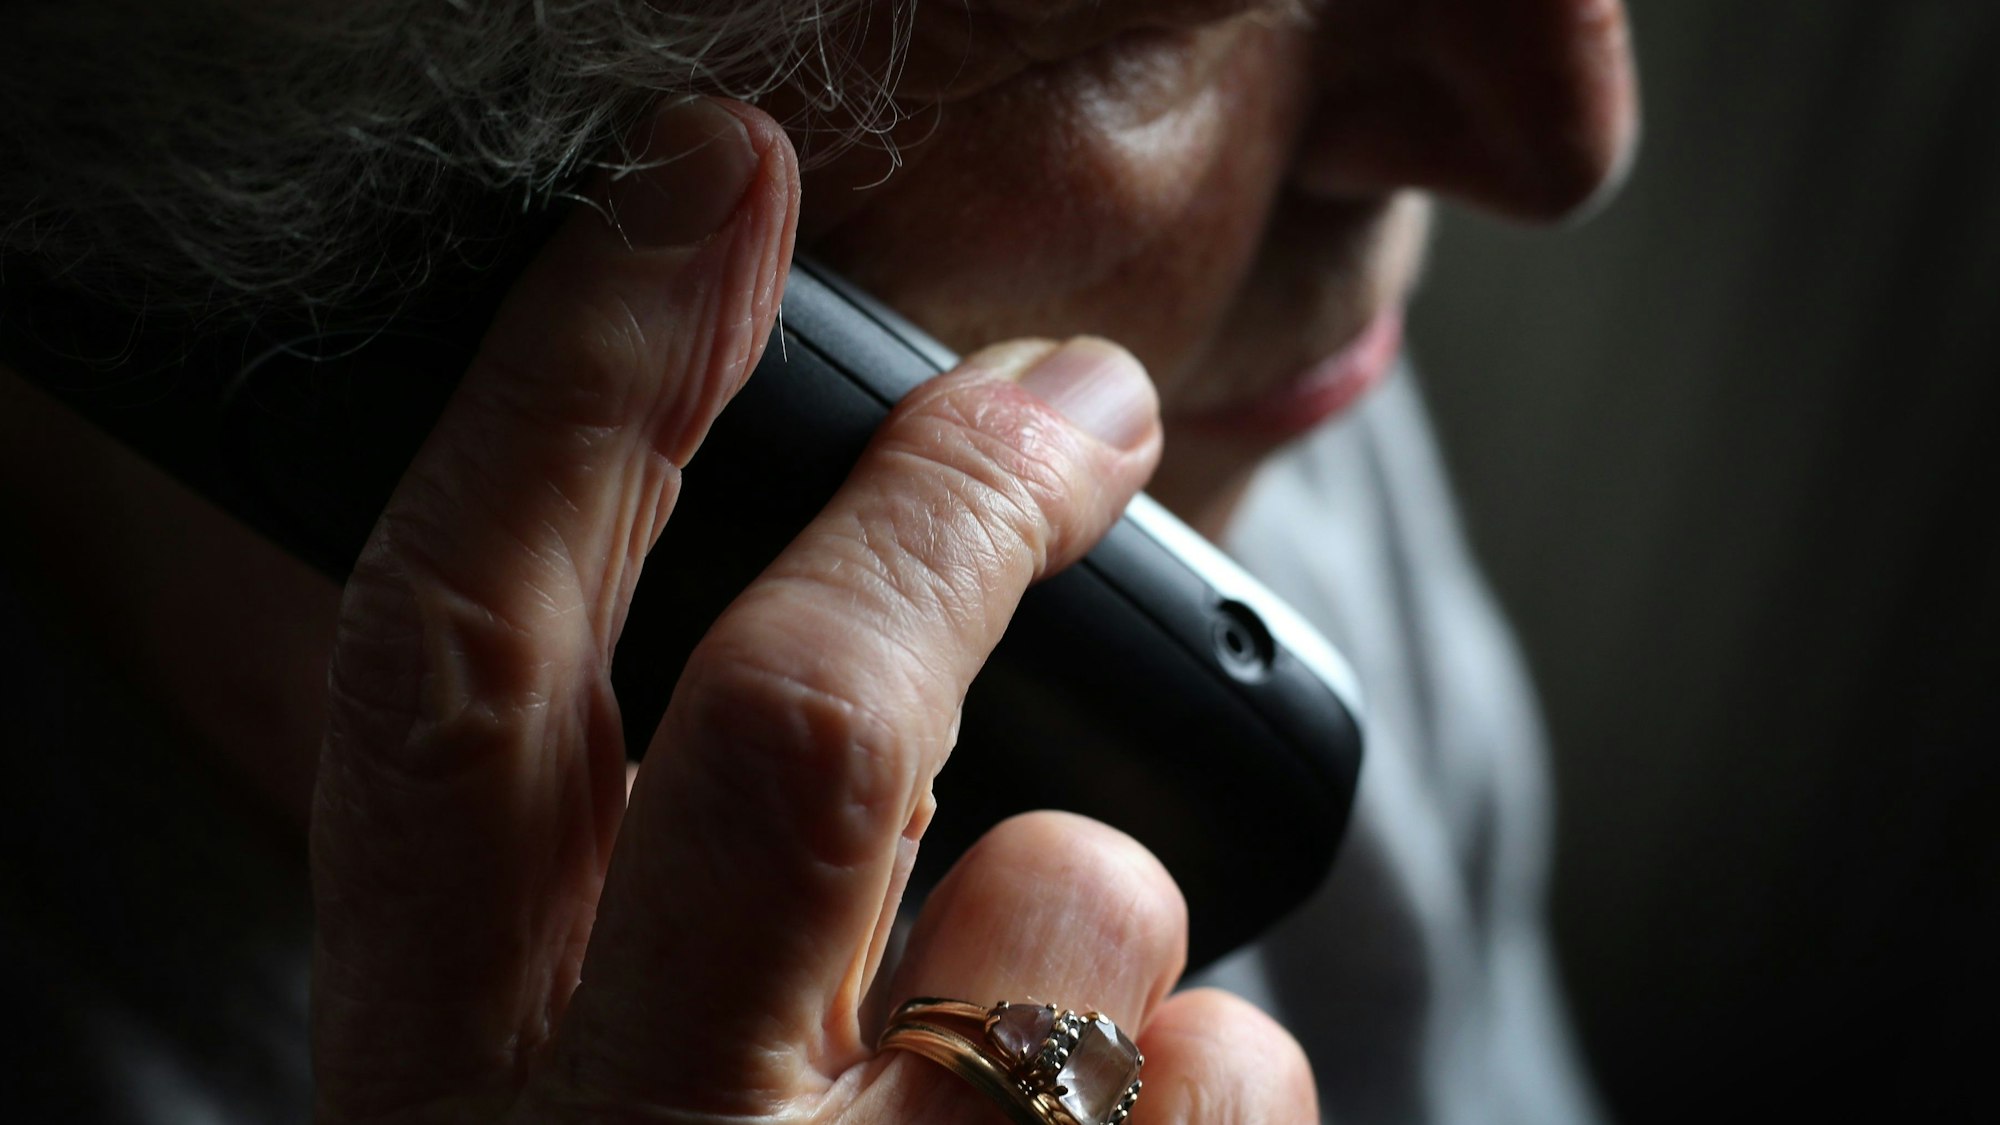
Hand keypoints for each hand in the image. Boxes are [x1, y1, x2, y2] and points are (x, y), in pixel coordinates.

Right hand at [309, 97, 1316, 1124]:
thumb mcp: (570, 1078)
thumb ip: (626, 876)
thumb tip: (855, 608)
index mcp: (441, 1069)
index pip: (460, 663)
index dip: (578, 387)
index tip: (708, 189)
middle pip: (792, 721)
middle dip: (940, 507)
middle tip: (1068, 401)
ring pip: (1065, 895)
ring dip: (1092, 878)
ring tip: (1042, 977)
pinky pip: (1217, 1062)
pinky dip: (1205, 1054)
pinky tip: (1124, 1115)